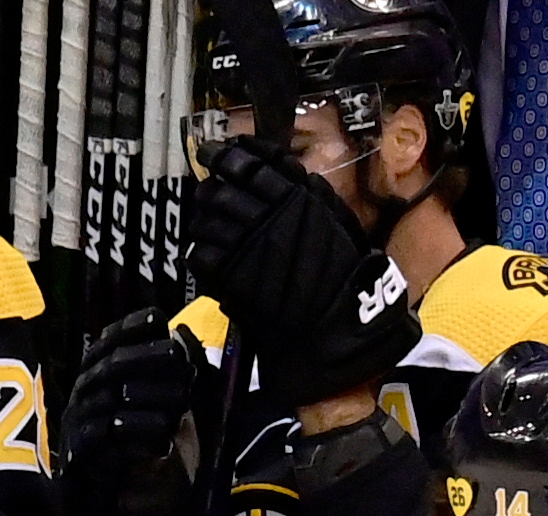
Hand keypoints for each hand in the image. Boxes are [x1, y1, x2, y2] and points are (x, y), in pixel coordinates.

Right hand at [59, 308, 205, 515]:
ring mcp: (76, 433)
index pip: (104, 346)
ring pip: (106, 402)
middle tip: (178, 357)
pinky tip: (162, 437)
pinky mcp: (78, 465)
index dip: (127, 329)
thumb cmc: (137, 467)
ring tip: (182, 401)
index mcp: (95, 386)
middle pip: (106, 369)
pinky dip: (134, 437)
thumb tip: (186, 342)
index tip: (157, 317)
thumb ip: (171, 385)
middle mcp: (80, 403)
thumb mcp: (161, 419)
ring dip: (147, 398)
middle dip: (144, 359)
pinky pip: (102, 442)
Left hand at [188, 135, 422, 405]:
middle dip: (210, 188)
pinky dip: (203, 253)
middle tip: (210, 192)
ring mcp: (243, 245)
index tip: (221, 154)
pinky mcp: (228, 277)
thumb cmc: (346, 278)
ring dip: (203, 220)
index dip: (229, 155)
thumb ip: (312, 194)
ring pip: (205, 220)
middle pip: (219, 189)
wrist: (334, 330)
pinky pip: (201, 255)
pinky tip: (211, 258)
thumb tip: (286, 168)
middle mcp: (264, 216)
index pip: (248, 162)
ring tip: (208, 226)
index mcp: (292, 198)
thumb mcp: (340, 223)